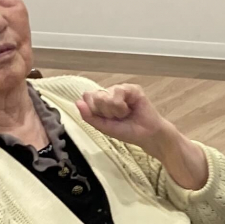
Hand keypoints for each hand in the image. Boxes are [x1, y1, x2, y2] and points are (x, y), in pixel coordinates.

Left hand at [79, 84, 208, 189]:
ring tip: (124, 114)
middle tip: (117, 117)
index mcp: (101, 101)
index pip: (87, 97)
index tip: (107, 119)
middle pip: (94, 96)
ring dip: (114, 110)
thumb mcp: (104, 126)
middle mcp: (109, 92)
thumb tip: (77, 102)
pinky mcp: (132, 88)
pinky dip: (121, 106)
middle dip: (105, 112)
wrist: (147, 135)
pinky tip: (130, 109)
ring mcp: (121, 89)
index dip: (95, 111)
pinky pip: (117, 92)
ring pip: (104, 95)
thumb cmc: (127, 131)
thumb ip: (89, 116)